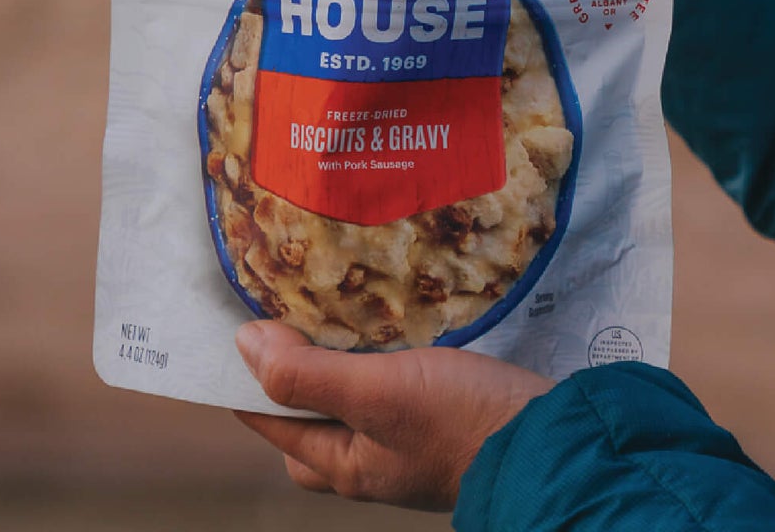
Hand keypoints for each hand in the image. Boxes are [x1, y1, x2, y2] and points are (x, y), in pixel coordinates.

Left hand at [233, 320, 551, 509]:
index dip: (245, 373)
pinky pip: (385, 393)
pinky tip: (388, 332)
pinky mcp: (435, 424)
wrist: (544, 441)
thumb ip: (309, 374)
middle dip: (288, 371)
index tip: (231, 320)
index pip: (269, 418)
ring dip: (334, 361)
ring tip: (332, 310)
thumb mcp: (377, 392)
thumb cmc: (458, 419)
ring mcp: (402, 446)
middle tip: (285, 314)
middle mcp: (365, 461)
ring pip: (348, 402)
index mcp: (339, 463)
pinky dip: (374, 363)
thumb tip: (244, 343)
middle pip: (304, 418)